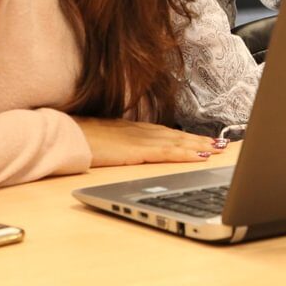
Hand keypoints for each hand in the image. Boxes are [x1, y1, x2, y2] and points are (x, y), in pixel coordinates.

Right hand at [72, 117, 226, 167]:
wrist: (66, 135)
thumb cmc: (78, 138)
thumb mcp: (103, 139)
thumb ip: (117, 142)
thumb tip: (122, 148)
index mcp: (132, 128)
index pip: (165, 132)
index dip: (185, 136)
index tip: (201, 138)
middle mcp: (141, 131)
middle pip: (176, 135)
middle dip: (198, 140)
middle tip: (220, 143)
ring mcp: (141, 139)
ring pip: (177, 142)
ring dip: (199, 145)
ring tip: (217, 149)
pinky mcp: (139, 150)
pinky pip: (168, 152)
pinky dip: (187, 153)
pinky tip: (200, 156)